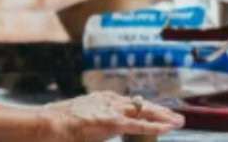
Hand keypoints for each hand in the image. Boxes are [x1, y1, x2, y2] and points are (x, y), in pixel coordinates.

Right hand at [41, 92, 183, 141]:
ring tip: (178, 121)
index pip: (130, 102)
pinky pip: (140, 124)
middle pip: (141, 104)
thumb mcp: (81, 119)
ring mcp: (111, 109)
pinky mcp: (113, 121)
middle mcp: (109, 100)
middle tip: (176, 116)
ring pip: (144, 111)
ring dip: (163, 116)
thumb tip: (100, 128)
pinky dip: (156, 126)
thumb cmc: (59, 124)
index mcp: (101, 98)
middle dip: (160, 110)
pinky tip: (169, 127)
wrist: (49, 123)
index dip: (146, 108)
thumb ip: (95, 122)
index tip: (157, 112)